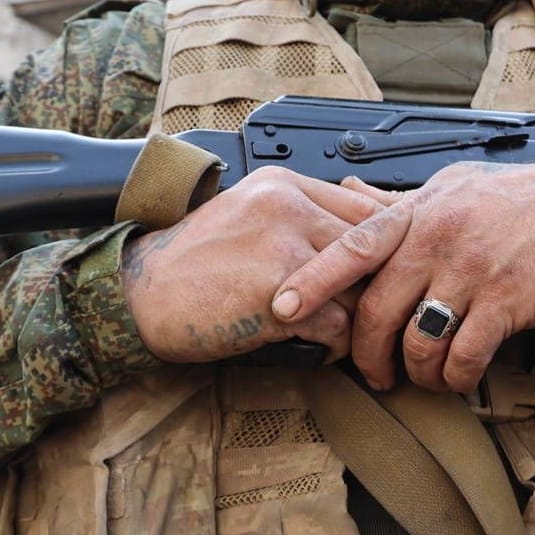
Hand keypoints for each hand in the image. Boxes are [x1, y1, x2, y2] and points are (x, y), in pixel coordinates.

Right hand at [121, 167, 387, 362]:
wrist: (139, 294)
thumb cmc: (193, 262)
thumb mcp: (248, 214)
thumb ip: (302, 216)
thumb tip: (363, 238)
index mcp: (284, 184)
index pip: (367, 206)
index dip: (389, 244)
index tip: (395, 270)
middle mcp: (289, 207)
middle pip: (372, 246)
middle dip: (380, 285)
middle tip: (384, 311)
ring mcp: (285, 249)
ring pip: (360, 288)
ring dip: (358, 319)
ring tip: (348, 335)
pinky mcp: (279, 297)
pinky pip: (338, 326)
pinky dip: (335, 346)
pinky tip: (320, 350)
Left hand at [271, 162, 534, 392]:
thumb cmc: (516, 200)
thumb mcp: (451, 186)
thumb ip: (399, 199)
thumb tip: (349, 189)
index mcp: (419, 214)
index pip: (354, 246)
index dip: (314, 279)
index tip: (282, 307)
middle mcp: (437, 240)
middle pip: (378, 310)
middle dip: (367, 354)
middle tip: (374, 375)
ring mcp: (470, 270)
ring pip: (419, 340)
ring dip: (416, 372)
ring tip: (424, 379)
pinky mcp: (505, 300)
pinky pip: (465, 354)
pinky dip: (456, 376)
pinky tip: (461, 378)